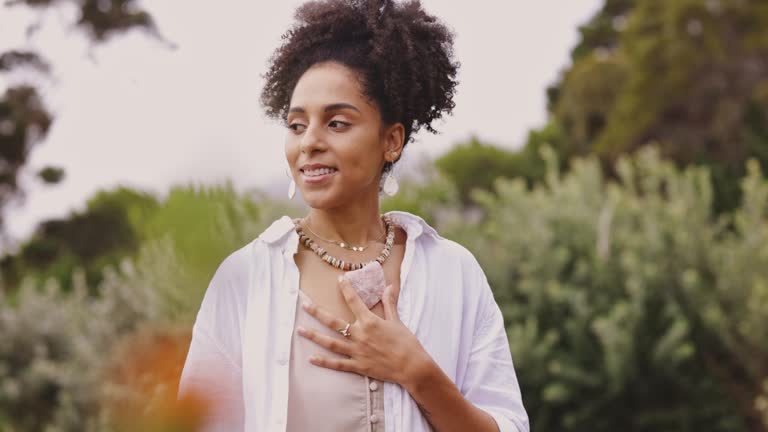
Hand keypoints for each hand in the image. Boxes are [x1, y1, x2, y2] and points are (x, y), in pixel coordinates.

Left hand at [297, 275, 430, 385]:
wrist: (412, 366)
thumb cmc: (406, 342)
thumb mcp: (397, 320)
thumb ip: (390, 303)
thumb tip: (390, 286)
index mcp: (370, 321)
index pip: (354, 300)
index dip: (346, 288)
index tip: (339, 279)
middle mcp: (360, 335)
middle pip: (333, 321)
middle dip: (317, 312)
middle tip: (304, 305)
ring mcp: (356, 351)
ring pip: (330, 342)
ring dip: (314, 336)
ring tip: (300, 330)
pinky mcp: (358, 366)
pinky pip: (337, 364)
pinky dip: (323, 362)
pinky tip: (311, 358)